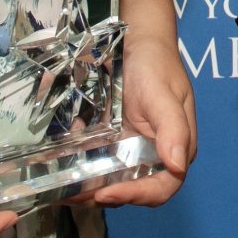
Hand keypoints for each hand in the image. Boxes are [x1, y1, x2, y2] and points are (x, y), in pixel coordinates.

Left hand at [74, 30, 197, 207]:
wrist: (137, 41)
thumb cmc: (155, 65)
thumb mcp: (163, 95)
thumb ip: (173, 129)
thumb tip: (177, 165)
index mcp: (175, 148)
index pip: (160, 187)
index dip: (135, 195)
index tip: (106, 194)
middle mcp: (155, 154)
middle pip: (133, 189)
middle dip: (104, 195)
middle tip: (74, 193)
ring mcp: (131, 149)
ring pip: (111, 180)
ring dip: (88, 188)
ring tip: (61, 189)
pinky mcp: (112, 142)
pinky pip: (97, 163)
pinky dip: (80, 169)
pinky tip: (60, 167)